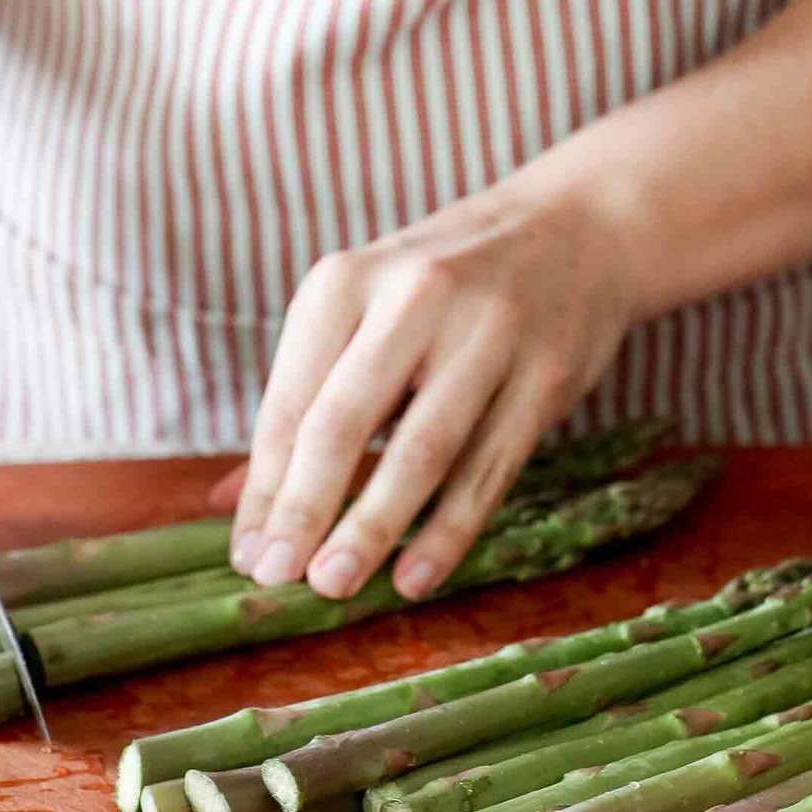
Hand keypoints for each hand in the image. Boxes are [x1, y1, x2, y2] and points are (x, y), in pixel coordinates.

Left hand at [218, 182, 635, 600]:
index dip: (266, 487)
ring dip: (372, 526)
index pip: (291, 403)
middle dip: (304, 508)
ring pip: (422, 450)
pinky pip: (490, 467)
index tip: (249, 555)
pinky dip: (449, 529)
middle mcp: (413, 298)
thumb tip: (232, 502)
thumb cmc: (447, 286)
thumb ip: (305, 401)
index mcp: (345, 282)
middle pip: (344, 422)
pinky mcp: (546, 373)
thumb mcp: (365, 311)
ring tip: (334, 584)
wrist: (580, 227)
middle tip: (278, 577)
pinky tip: (416, 576)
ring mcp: (487, 334)